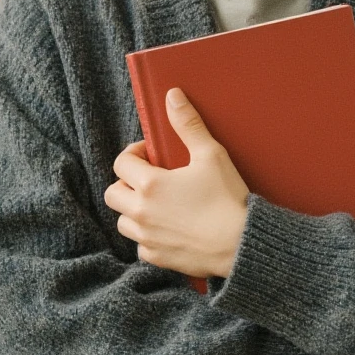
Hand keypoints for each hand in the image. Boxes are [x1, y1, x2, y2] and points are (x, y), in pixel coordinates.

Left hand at [104, 88, 249, 278]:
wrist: (241, 243)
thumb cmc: (227, 198)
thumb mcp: (210, 154)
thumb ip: (188, 124)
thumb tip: (172, 96)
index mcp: (149, 184)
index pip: (121, 163)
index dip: (134, 153)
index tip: (151, 154)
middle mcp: (141, 212)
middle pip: (113, 193)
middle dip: (126, 183)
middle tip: (150, 179)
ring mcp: (147, 238)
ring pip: (122, 222)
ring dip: (133, 210)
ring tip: (157, 204)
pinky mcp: (158, 258)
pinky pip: (140, 246)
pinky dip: (148, 237)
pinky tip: (167, 228)